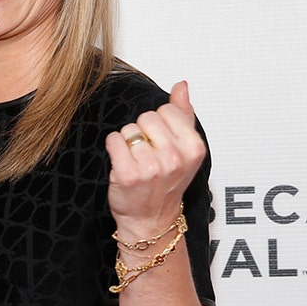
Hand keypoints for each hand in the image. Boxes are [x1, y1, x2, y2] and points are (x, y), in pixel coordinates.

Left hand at [105, 81, 205, 234]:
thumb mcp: (185, 150)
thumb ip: (183, 114)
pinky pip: (113, 140)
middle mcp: (174, 158)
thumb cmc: (167, 184)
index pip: (166, 110)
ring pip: (128, 129)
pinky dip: (113, 148)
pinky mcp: (127, 175)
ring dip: (127, 143)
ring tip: (135, 161)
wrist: (151, 220)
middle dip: (142, 132)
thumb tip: (181, 86)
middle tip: (147, 154)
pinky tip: (122, 163)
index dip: (159, 124)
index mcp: (193, 148)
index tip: (161, 143)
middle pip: (145, 117)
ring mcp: (151, 168)